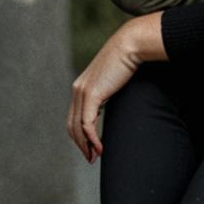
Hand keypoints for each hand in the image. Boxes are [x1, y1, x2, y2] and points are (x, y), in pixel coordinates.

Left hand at [66, 25, 139, 162]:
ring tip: (95, 157)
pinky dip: (92, 139)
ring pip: (77, 128)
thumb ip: (110, 90)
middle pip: (72, 125)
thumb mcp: (115, 79)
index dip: (80, 136)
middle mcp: (78, 89)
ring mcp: (82, 92)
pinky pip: (87, 124)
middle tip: (91, 159)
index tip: (91, 148)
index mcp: (82, 86)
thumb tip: (115, 100)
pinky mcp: (91, 94)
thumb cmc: (129, 59)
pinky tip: (100, 148)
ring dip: (86, 146)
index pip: (74, 117)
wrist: (130, 45)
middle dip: (81, 145)